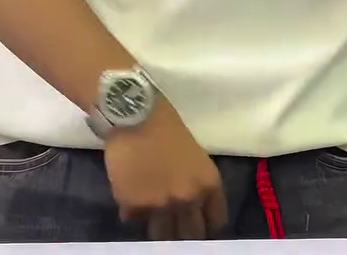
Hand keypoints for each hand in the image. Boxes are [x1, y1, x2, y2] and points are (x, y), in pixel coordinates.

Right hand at [104, 100, 227, 240]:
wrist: (133, 111)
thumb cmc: (164, 123)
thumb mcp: (194, 154)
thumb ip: (195, 183)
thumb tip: (189, 205)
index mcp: (208, 184)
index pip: (216, 221)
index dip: (206, 222)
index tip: (198, 220)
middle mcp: (188, 200)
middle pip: (191, 235)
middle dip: (184, 231)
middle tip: (174, 224)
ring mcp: (160, 206)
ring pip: (162, 235)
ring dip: (158, 225)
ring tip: (151, 212)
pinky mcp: (133, 206)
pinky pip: (133, 219)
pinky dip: (132, 211)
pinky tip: (130, 194)